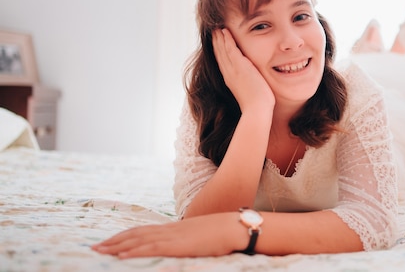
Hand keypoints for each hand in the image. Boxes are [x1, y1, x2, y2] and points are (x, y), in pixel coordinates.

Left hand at [92, 214, 243, 257]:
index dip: (124, 235)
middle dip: (113, 241)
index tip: (109, 241)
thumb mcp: (198, 236)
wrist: (233, 227)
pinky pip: (151, 247)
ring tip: (100, 251)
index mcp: (173, 228)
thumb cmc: (220, 233)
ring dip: (117, 245)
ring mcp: (172, 236)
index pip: (143, 230)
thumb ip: (185, 240)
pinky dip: (134, 250)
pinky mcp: (177, 244)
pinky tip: (122, 254)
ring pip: (138, 239)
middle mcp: (169, 229)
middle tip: (94, 247)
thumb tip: (179, 246)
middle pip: (135, 233)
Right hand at [212, 28, 274, 112]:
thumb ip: (248, 83)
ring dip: (219, 38)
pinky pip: (231, 49)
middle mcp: (229, 74)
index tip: (217, 41)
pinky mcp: (240, 67)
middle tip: (213, 31)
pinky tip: (225, 31)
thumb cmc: (257, 105)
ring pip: (223, 50)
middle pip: (219, 54)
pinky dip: (227, 40)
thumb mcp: (250, 91)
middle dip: (216, 42)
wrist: (257, 110)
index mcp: (230, 80)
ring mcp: (233, 70)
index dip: (218, 51)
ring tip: (217, 28)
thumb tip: (253, 81)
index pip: (223, 62)